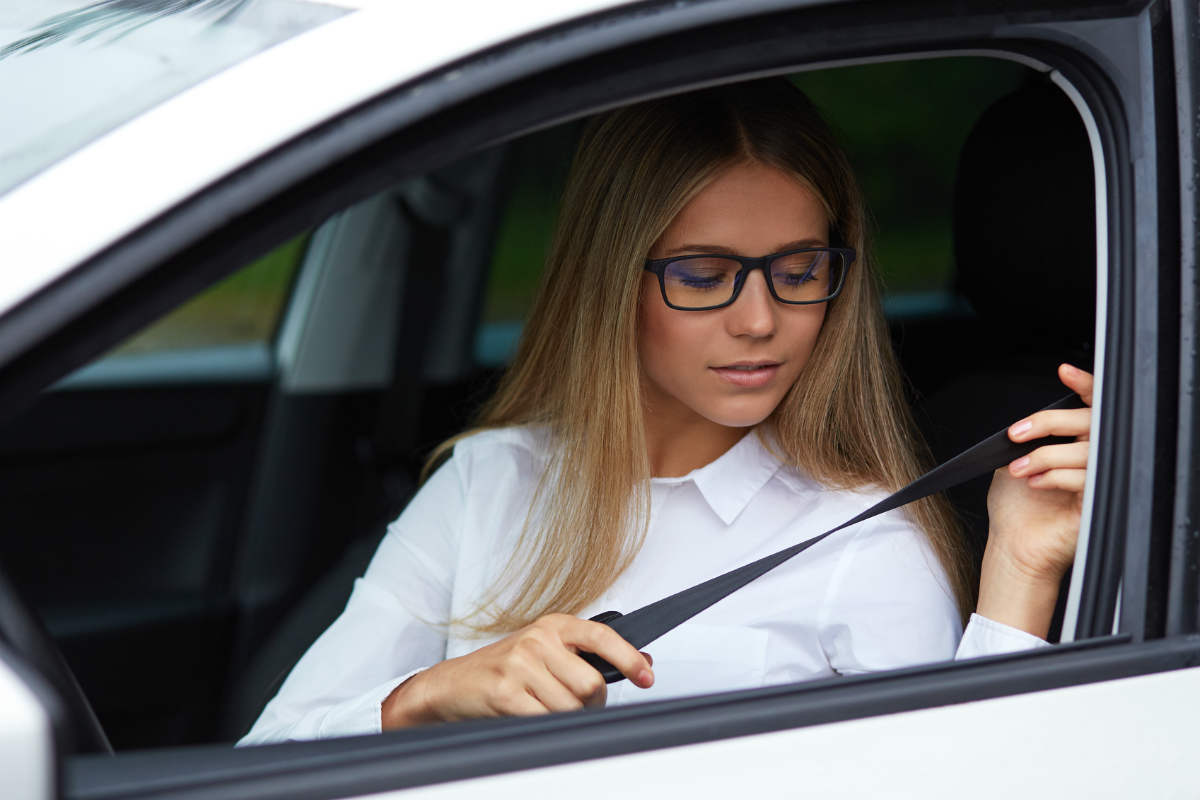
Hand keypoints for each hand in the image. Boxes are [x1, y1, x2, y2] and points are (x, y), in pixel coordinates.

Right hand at [381, 613, 653, 727]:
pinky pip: (544, 720)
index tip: (646, 678)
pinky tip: (527, 715)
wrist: (450, 685)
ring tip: (543, 709)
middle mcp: (538, 639)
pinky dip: (542, 725)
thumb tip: (644, 662)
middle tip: (573, 707)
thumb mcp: (548, 652)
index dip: (629, 658)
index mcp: (554, 625)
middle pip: (592, 684)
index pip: (603, 636)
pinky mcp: (505, 691)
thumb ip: (592, 656)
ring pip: (571, 707)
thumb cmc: (503, 668)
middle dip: (590, 706)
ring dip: (565, 719)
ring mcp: (520, 663)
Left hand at [977, 363, 1092, 636]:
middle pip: (1091, 422)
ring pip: (1086, 451)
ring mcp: (1100, 481)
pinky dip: (1054, 477)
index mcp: (1078, 444)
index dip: (1085, 385)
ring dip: (1044, 456)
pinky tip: (1035, 483)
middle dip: (1050, 423)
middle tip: (1018, 433)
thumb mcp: (1017, 458)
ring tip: (1019, 469)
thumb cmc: (1016, 507)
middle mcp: (1095, 459)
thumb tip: (1033, 415)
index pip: (1091, 407)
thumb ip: (1031, 435)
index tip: (1065, 372)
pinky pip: (1084, 479)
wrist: (1015, 546)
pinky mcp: (1099, 504)